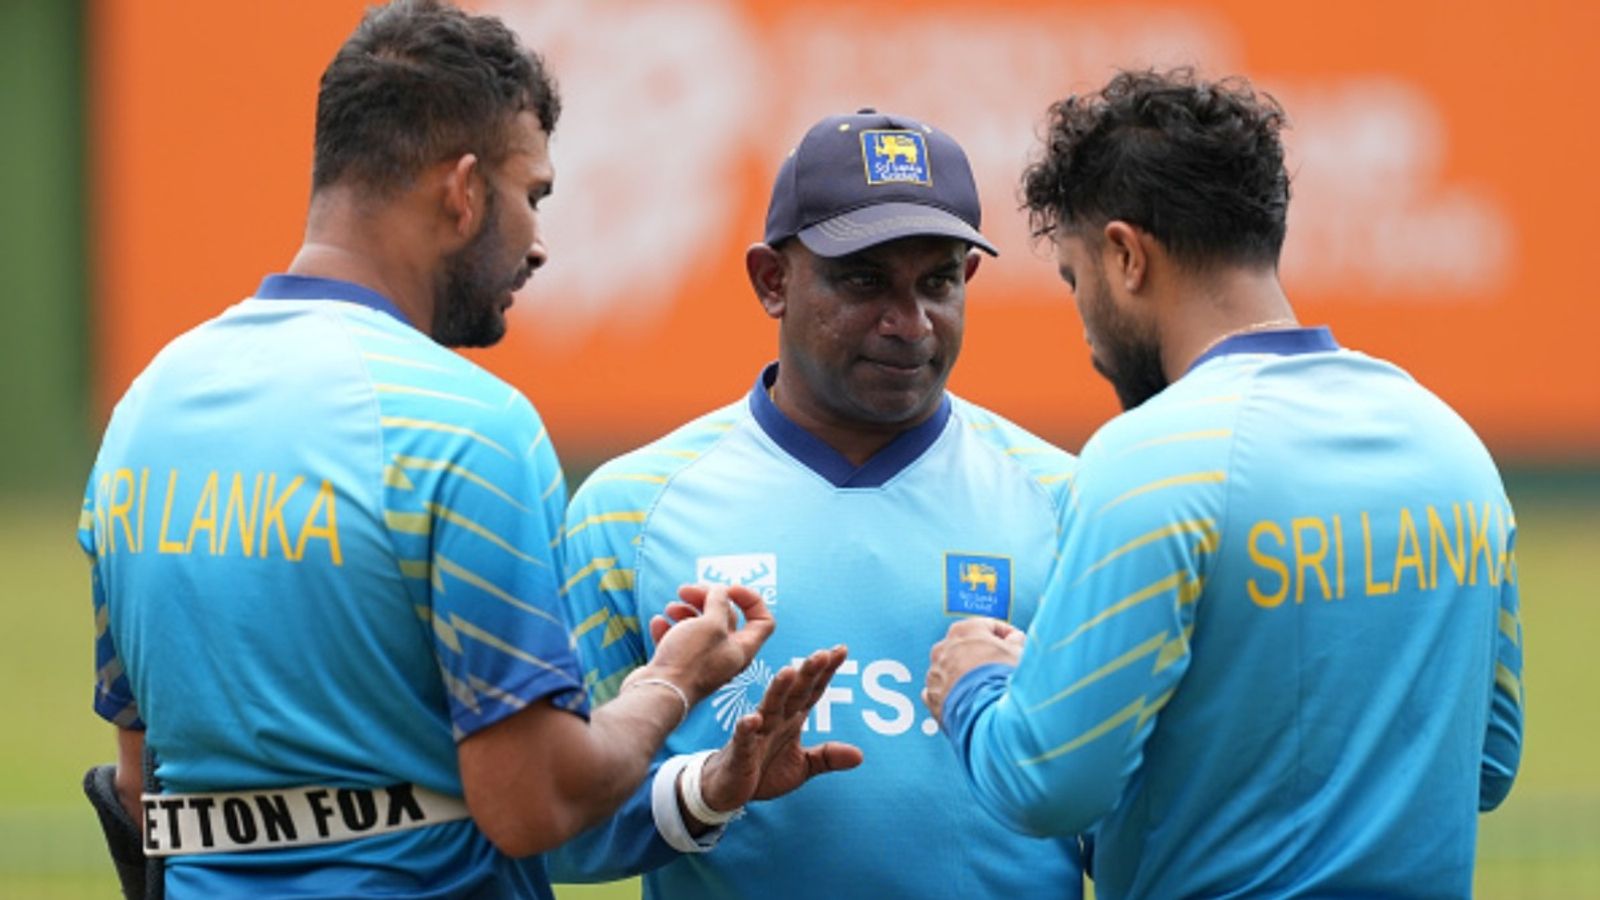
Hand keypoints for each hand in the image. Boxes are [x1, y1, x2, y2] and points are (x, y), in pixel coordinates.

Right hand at [642, 584, 774, 703]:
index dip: (751, 600)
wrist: (658, 694)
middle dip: (707, 598)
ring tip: (671, 607)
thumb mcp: (711, 624)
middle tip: (686, 590)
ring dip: (685, 610)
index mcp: (742, 649)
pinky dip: (669, 628)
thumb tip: (719, 591)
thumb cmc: (689, 661)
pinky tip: (658, 622)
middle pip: (725, 618)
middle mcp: (725, 656)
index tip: (729, 589)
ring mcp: (701, 662)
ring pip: (698, 626)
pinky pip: (677, 640)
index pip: (763, 621)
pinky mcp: (678, 665)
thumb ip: (719, 602)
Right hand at [689, 645, 862, 829]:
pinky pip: (743, 738)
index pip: (811, 691)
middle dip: (807, 673)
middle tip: (822, 654)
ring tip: (788, 673)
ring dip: (778, 690)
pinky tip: (752, 719)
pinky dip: (747, 727)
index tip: (841, 650)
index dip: (826, 672)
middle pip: (794, 693)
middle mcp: (775, 719)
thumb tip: (860, 755)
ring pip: (769, 707)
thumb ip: (827, 757)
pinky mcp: (739, 752)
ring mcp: (756, 733)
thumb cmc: (762, 771)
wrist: (726, 788)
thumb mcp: (802, 767)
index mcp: (791, 719)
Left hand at [922, 617, 1024, 726]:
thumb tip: (1013, 641)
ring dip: (967, 674)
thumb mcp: (1018, 652)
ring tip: (986, 688)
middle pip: (967, 647)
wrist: (986, 711)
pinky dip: (955, 694)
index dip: (1006, 636)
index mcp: (964, 630)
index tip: (1015, 645)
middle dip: (983, 655)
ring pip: (953, 669)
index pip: (988, 627)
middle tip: (1000, 668)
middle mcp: (944, 647)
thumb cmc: (1001, 678)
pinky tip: (970, 700)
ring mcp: (935, 672)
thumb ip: (1014, 641)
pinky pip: (943, 691)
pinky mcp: (932, 695)